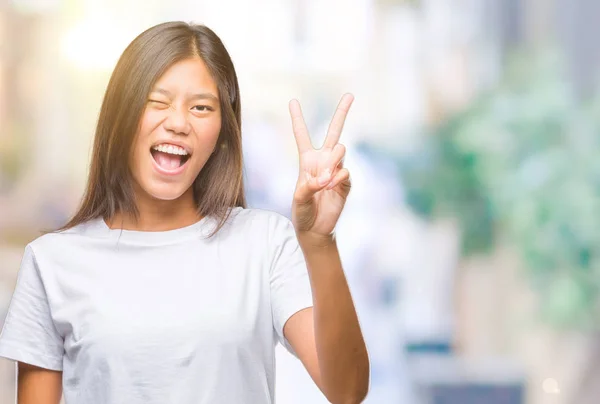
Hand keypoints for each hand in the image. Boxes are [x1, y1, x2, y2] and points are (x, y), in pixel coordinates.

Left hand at [289, 93, 353, 240]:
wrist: (315, 229)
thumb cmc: (302, 212)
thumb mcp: (298, 198)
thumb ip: (308, 186)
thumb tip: (325, 177)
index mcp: (307, 160)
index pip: (302, 135)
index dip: (297, 118)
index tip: (293, 100)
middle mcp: (323, 161)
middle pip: (334, 131)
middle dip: (342, 112)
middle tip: (350, 94)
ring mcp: (336, 170)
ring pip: (340, 150)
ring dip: (333, 161)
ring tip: (324, 180)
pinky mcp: (346, 182)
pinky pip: (345, 172)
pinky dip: (337, 179)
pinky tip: (331, 187)